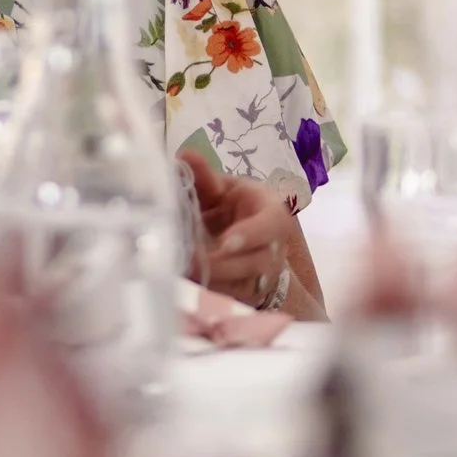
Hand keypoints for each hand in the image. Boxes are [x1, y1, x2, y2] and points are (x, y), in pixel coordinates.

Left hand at [180, 153, 319, 314]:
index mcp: (273, 214)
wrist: (244, 237)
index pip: (271, 225)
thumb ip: (204, 177)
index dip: (251, 234)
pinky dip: (209, 293)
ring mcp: (264, 276)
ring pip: (243, 286)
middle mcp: (274, 248)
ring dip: (213, 281)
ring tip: (183, 272)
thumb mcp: (221, 188)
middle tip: (190, 260)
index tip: (225, 242)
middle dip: (223, 264)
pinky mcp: (249, 295)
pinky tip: (186, 285)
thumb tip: (184, 157)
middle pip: (256, 261)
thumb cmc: (233, 206)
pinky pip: (231, 299)